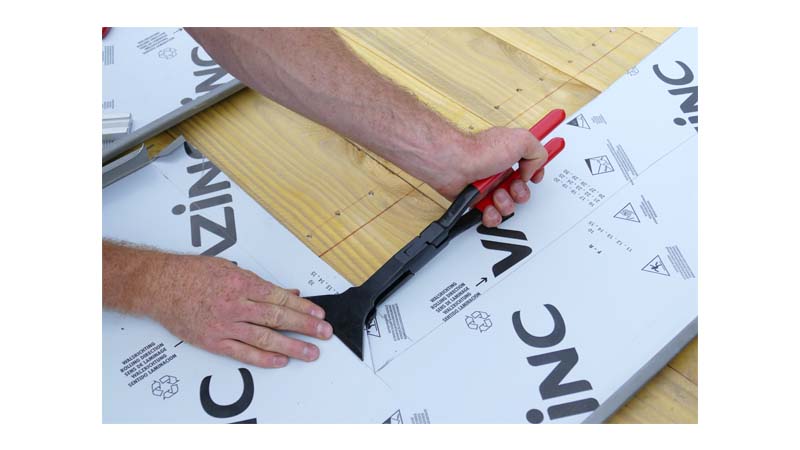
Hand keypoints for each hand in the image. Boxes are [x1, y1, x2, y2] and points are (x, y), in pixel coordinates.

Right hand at [146, 253, 332, 367]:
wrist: (159, 285)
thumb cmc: (192, 273)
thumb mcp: (229, 269)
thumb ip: (259, 284)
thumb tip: (287, 293)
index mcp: (243, 283)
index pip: (281, 298)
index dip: (303, 308)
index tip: (319, 315)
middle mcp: (236, 304)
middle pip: (278, 318)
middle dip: (305, 326)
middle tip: (324, 333)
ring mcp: (225, 324)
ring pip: (265, 337)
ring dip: (291, 346)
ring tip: (310, 352)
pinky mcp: (213, 340)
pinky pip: (243, 352)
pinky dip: (263, 358)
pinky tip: (280, 360)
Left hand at [433, 127, 548, 226]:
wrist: (454, 165)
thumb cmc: (479, 151)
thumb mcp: (521, 140)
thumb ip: (538, 152)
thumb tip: (534, 169)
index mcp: (511, 154)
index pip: (532, 158)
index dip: (539, 163)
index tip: (548, 161)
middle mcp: (501, 169)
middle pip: (522, 189)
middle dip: (521, 192)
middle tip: (513, 185)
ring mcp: (489, 186)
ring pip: (509, 205)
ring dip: (505, 203)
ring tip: (497, 194)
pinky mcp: (478, 200)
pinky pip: (492, 215)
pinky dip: (492, 214)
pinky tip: (488, 205)